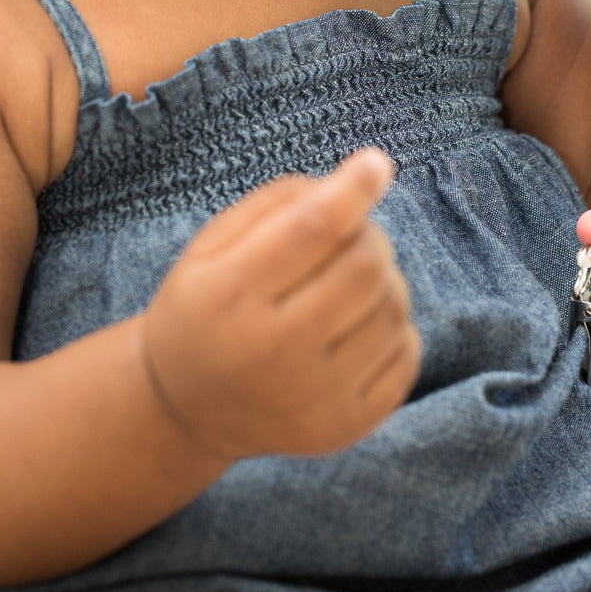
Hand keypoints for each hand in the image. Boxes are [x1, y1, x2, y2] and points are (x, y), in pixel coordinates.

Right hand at [139, 148, 419, 460]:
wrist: (184, 409)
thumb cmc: (206, 306)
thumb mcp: (211, 245)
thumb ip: (277, 203)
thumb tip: (357, 182)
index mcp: (229, 295)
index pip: (314, 229)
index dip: (353, 189)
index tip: (377, 164)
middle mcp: (272, 353)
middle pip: (364, 266)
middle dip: (367, 236)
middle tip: (348, 237)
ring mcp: (313, 399)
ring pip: (392, 307)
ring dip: (384, 279)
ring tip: (349, 283)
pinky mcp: (345, 427)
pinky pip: (406, 354)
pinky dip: (394, 326)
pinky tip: (358, 325)